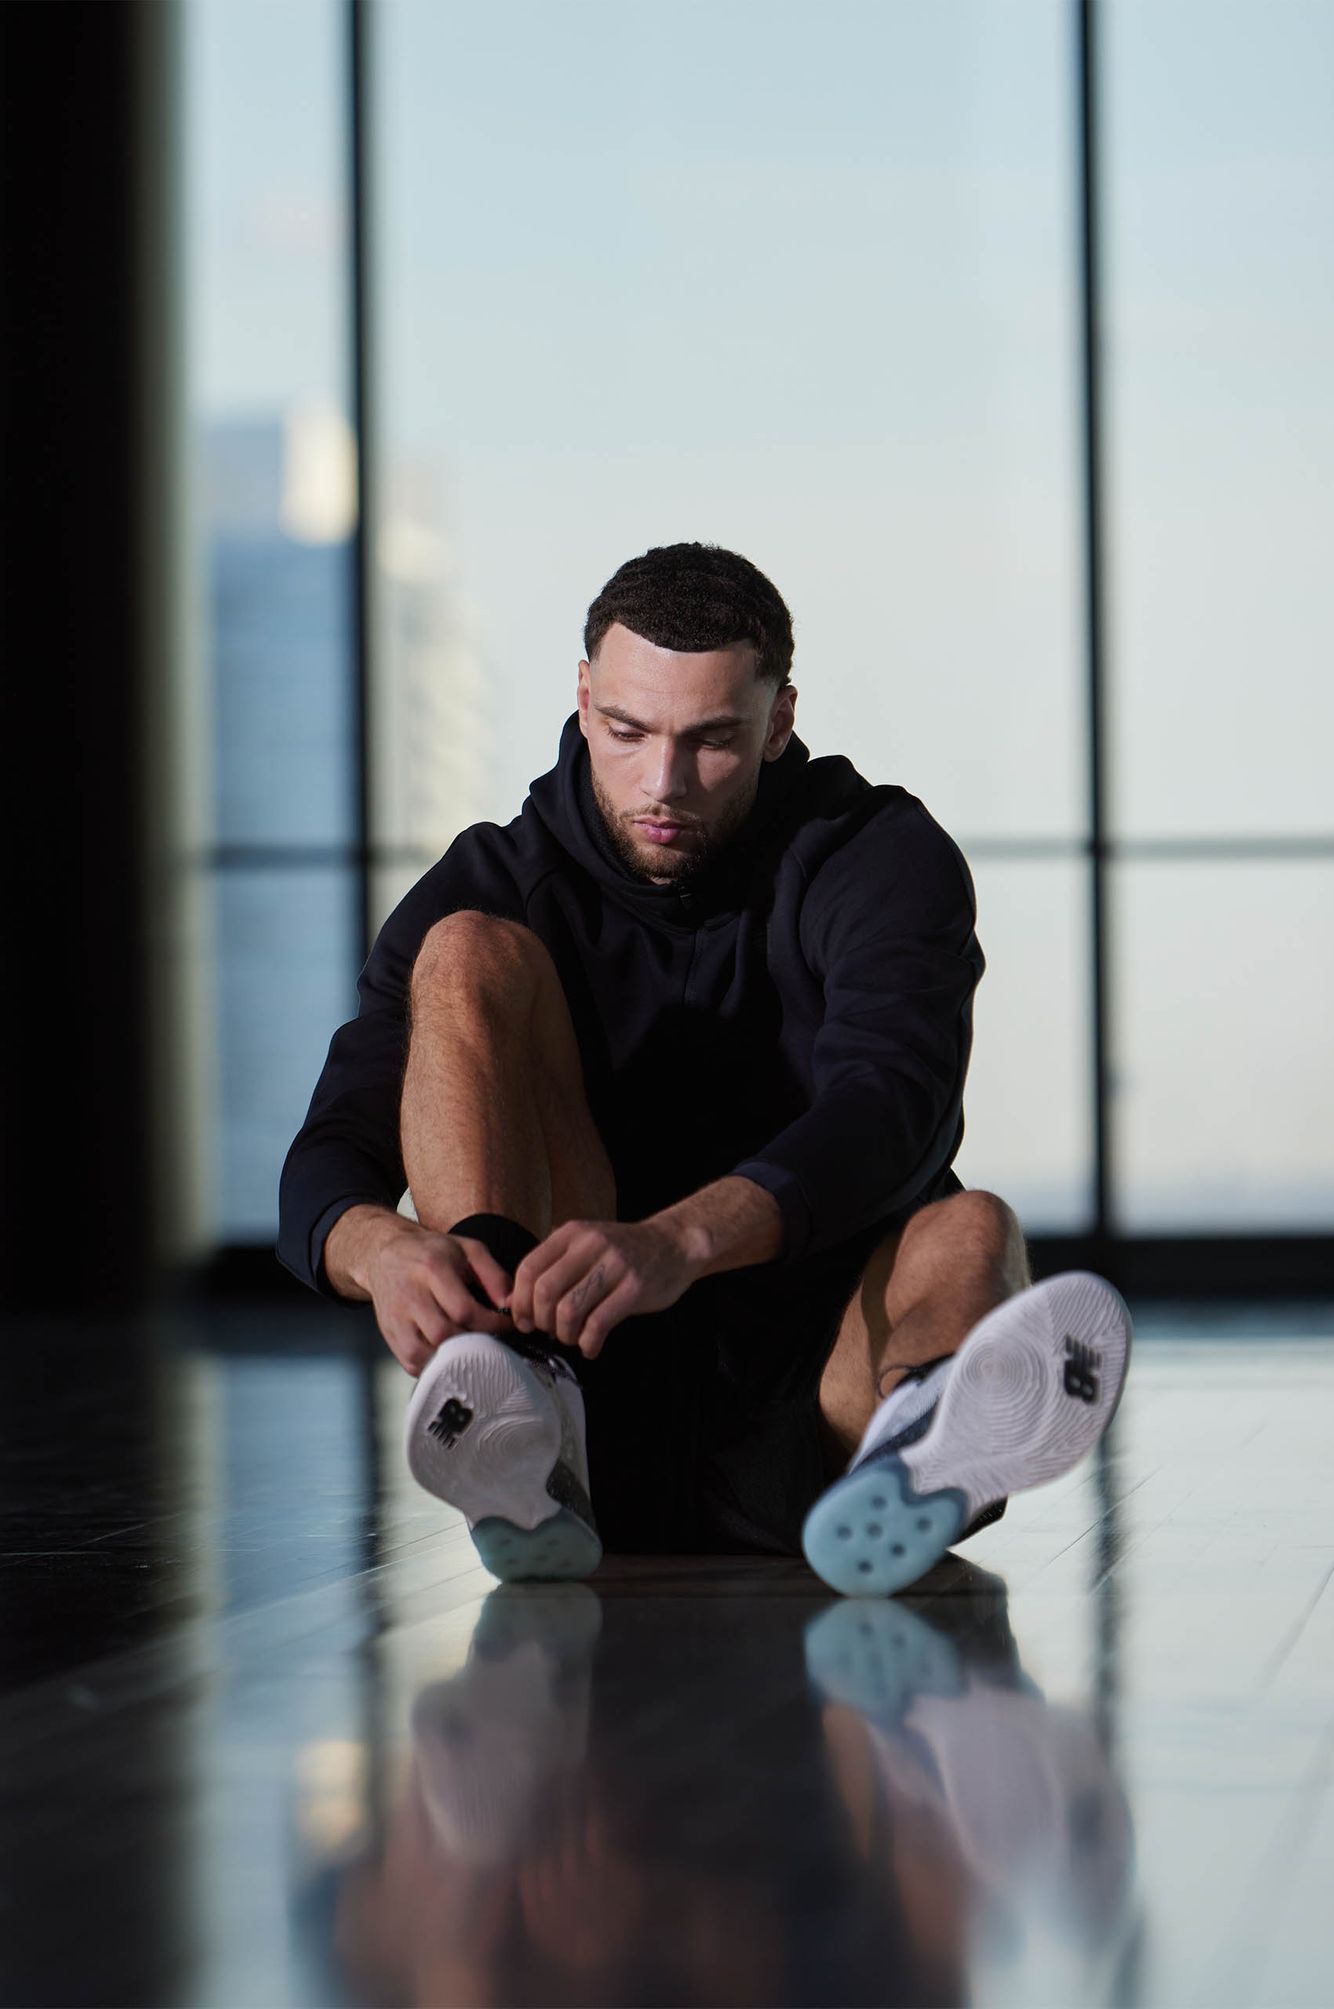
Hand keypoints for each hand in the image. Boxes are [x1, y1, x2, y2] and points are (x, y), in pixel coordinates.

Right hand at [365, 1221, 519, 1376]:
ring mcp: (395, 1316)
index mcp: (432, 1268)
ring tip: (467, 1347)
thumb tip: (510, 1303)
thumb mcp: (468, 1250)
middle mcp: (410, 1293)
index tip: (506, 1325)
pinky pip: (410, 1362)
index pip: (464, 1309)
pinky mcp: (388, 1332)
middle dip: (472, 1341)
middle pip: (443, 1334)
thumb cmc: (432, 1252)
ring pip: (424, 1352)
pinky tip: (446, 1353)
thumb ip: (494, 1275)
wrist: (385, 1252)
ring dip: (450, 1357)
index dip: (491, 1324)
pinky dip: (432, 1365)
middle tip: (487, 1338)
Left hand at [504, 1219, 698, 1358]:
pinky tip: (591, 1346)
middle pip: (545, 1292)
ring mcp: (615, 1266)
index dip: (520, 1301)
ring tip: (573, 1338)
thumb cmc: (624, 1251)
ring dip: (565, 1334)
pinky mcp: (635, 1289)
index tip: (524, 1321)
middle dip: (541, 1321)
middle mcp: (591, 1246)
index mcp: (572, 1233)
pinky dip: (588, 1343)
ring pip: (569, 1310)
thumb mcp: (586, 1242)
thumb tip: (514, 1301)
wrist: (674, 1245)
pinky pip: (598, 1324)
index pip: (529, 1268)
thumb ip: (554, 1264)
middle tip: (550, 1331)